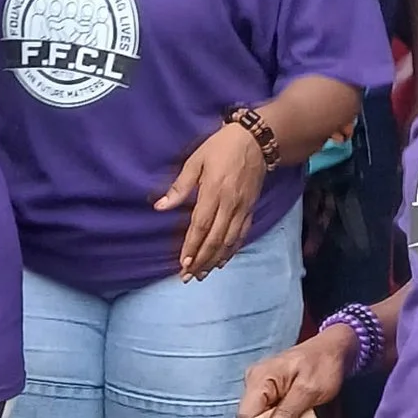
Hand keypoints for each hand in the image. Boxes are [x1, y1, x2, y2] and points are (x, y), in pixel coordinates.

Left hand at [156, 122, 267, 278]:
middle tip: (188, 277)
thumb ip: (179, 186)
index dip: (192, 247)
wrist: (257, 141)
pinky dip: (231, 251)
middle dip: (201, 261)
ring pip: (229, 241)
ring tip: (202, 274)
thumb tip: (160, 207)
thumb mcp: (196, 160)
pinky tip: (222, 261)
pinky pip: (241, 235)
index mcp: (214, 192)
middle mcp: (230, 205)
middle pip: (215, 239)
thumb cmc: (221, 147)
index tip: (183, 264)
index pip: (201, 226)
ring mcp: (242, 208)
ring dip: (215, 260)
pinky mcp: (251, 209)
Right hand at [242, 326, 349, 417]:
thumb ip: (288, 413)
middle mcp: (253, 379)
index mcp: (260, 377)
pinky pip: (263, 408)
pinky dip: (274, 417)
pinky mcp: (265, 387)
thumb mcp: (309, 392)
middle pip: (248, 415)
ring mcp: (258, 382)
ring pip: (255, 414)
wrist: (332, 348)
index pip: (246, 414)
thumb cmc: (323, 365)